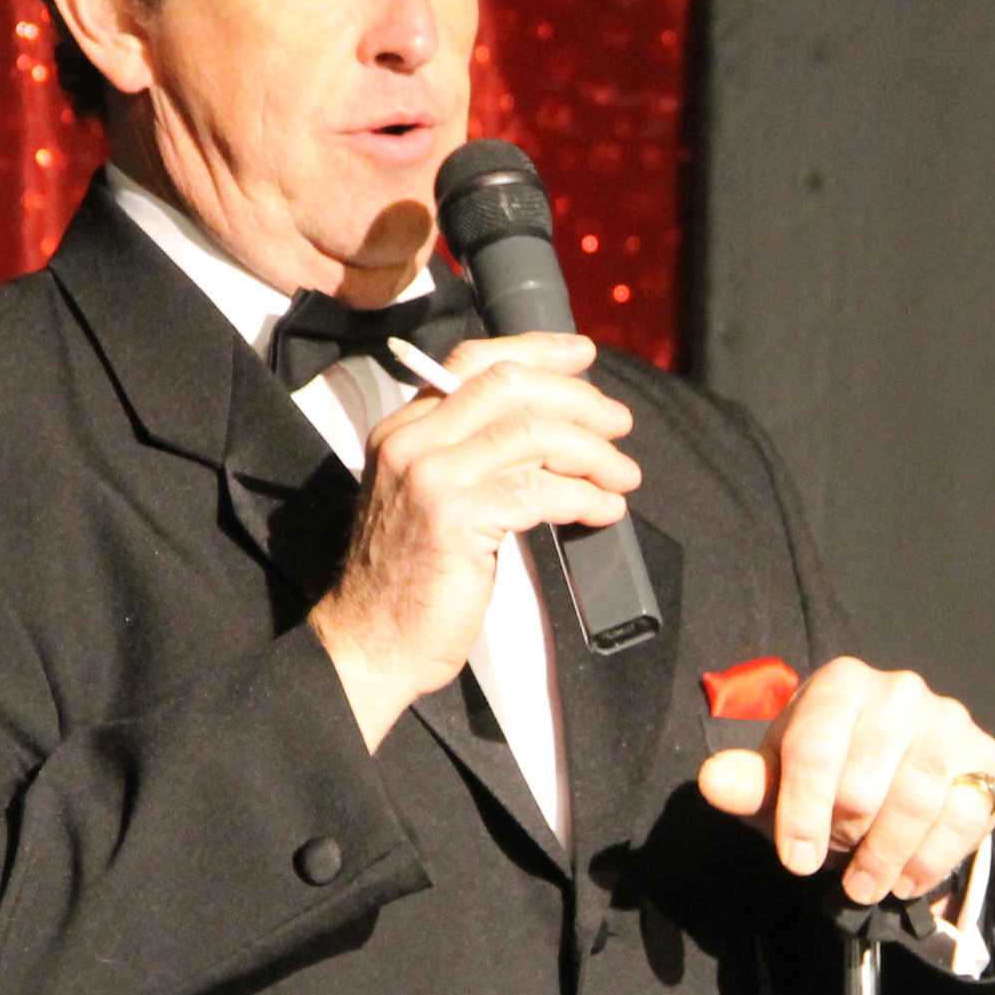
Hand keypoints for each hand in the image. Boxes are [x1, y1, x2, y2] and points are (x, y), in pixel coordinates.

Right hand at [310, 332, 639, 747]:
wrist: (371, 643)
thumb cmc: (409, 581)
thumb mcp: (430, 498)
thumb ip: (471, 454)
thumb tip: (550, 426)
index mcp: (403, 429)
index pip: (473, 362)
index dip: (536, 351)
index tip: (582, 355)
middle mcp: (411, 442)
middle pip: (511, 388)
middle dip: (578, 400)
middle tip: (619, 424)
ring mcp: (431, 478)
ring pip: (533, 434)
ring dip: (593, 453)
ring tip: (622, 474)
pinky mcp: (456, 519)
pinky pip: (539, 490)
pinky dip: (583, 496)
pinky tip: (603, 509)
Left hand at [694, 657, 994, 905]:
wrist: (893, 779)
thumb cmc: (825, 780)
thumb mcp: (780, 783)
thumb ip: (748, 783)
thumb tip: (712, 781)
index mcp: (842, 683)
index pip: (815, 749)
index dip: (802, 812)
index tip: (797, 859)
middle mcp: (900, 690)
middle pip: (863, 782)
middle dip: (845, 836)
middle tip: (839, 860)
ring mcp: (949, 720)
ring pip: (916, 801)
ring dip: (886, 856)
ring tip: (867, 884)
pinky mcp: (987, 757)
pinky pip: (963, 816)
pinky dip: (931, 860)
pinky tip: (907, 879)